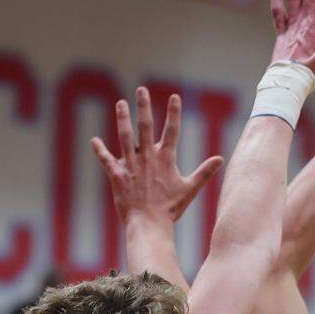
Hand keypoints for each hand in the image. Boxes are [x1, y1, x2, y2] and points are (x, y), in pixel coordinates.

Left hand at [92, 88, 223, 225]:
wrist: (148, 223)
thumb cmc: (170, 208)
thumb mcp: (190, 189)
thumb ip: (204, 172)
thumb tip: (220, 159)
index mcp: (166, 159)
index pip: (172, 130)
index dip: (174, 113)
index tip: (174, 96)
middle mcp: (147, 157)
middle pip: (145, 126)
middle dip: (144, 107)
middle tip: (141, 90)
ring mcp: (131, 165)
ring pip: (124, 136)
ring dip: (122, 119)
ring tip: (120, 103)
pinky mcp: (117, 175)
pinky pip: (106, 160)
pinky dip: (100, 150)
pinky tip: (94, 141)